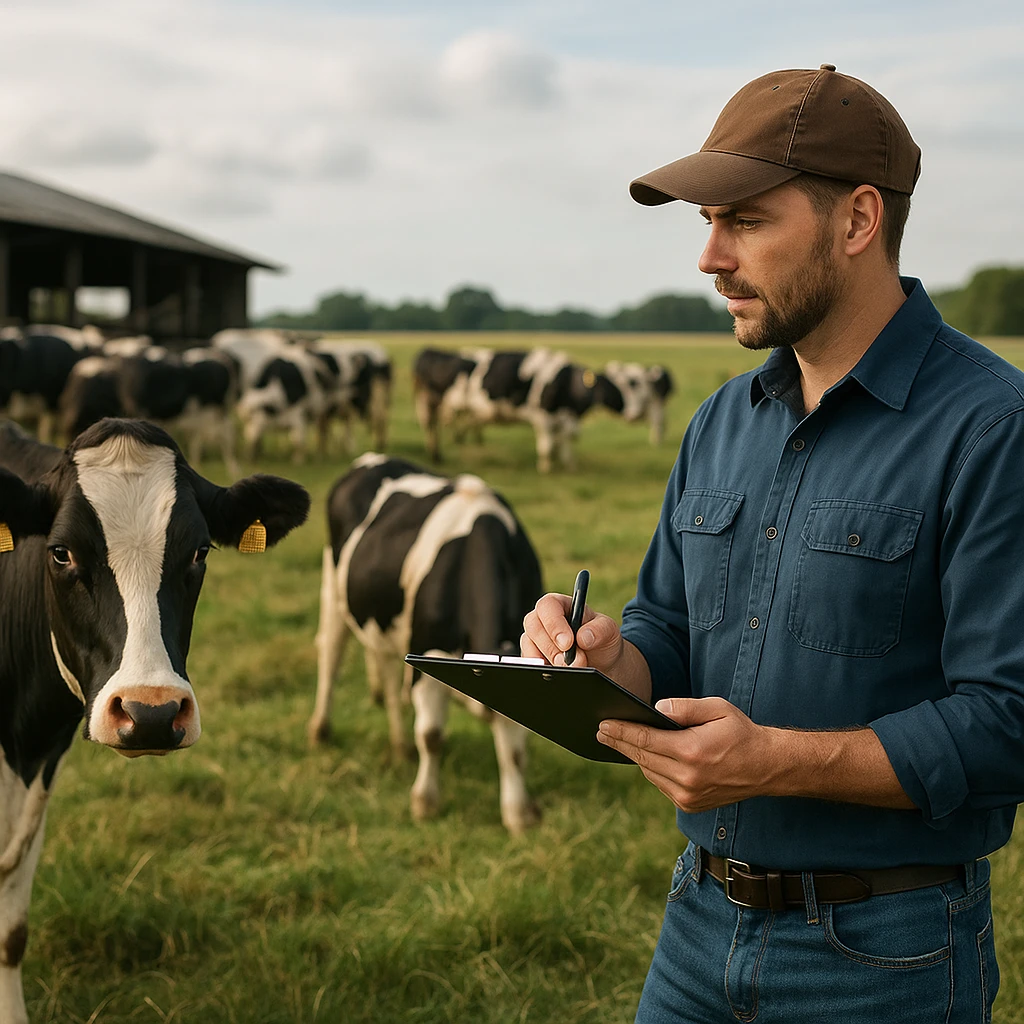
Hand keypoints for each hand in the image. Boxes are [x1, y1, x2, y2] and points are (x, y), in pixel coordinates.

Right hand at [521, 592, 623, 670]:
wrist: (602, 665)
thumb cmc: (601, 641)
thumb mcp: (609, 631)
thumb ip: (600, 630)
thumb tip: (583, 637)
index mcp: (560, 605)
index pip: (548, 606)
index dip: (554, 624)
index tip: (567, 643)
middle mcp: (543, 620)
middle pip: (533, 626)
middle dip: (552, 647)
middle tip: (570, 662)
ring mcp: (535, 639)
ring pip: (528, 646)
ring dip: (548, 660)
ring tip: (569, 669)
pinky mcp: (533, 657)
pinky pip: (529, 664)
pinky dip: (542, 671)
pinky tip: (557, 675)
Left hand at [597, 697, 779, 812]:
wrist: (766, 767)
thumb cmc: (740, 732)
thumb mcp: (717, 708)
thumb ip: (685, 707)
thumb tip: (656, 707)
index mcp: (692, 752)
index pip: (645, 740)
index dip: (621, 732)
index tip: (603, 724)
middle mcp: (687, 778)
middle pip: (642, 758)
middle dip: (620, 742)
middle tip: (601, 731)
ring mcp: (687, 796)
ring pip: (649, 773)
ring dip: (636, 757)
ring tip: (620, 740)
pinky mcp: (689, 805)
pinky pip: (660, 784)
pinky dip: (652, 769)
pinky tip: (646, 756)